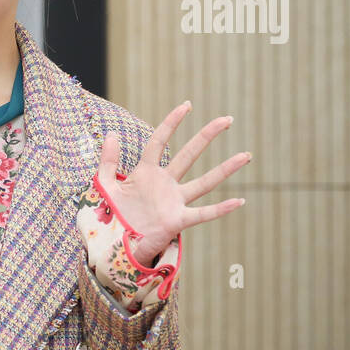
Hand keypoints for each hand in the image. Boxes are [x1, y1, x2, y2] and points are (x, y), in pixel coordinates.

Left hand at [97, 101, 249, 265]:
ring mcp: (174, 201)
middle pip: (188, 155)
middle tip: (227, 119)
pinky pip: (203, 213)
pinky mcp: (177, 221)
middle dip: (207, 136)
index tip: (187, 106)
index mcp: (146, 173)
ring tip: (245, 156)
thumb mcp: (104, 185)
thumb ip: (107, 161)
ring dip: (225, 170)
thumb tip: (112, 134)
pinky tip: (239, 202)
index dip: (171, 123)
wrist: (116, 243)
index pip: (159, 142)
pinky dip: (221, 209)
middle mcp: (165, 184)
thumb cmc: (113, 215)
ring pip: (204, 183)